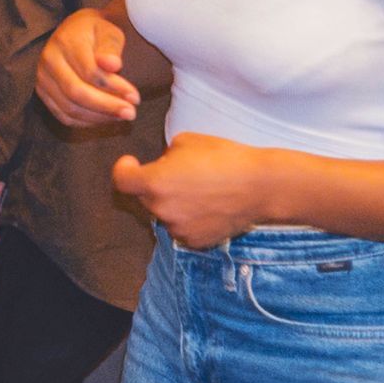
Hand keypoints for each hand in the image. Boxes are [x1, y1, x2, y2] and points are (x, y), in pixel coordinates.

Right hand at [36, 8, 139, 126]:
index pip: (90, 72)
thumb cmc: (96, 32)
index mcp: (65, 42)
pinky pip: (64, 116)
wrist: (74, 32)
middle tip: (130, 113)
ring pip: (69, 109)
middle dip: (106, 106)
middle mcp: (49, 61)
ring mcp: (43, 79)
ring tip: (121, 116)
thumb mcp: (108, 31)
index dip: (114, 88)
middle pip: (76, 93)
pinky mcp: (43, 94)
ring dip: (98, 117)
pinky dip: (86, 122)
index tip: (135, 97)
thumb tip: (113, 65)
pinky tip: (105, 118)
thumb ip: (111, 47)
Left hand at [112, 134, 273, 247]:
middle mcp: (161, 209)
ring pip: (164, 213)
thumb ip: (165, 155)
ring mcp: (177, 228)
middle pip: (145, 196)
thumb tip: (162, 164)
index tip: (131, 163)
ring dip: (173, 202)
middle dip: (156, 184)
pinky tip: (210, 206)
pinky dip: (189, 218)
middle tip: (184, 173)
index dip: (124, 169)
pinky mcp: (194, 241)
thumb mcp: (187, 141)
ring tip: (203, 189)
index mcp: (155, 182)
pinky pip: (181, 228)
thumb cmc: (226, 158)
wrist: (261, 186)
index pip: (122, 180)